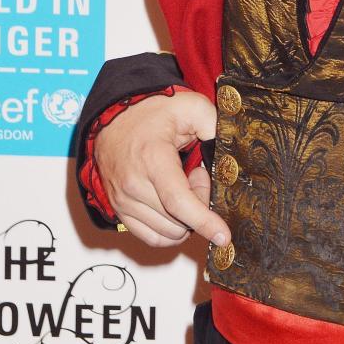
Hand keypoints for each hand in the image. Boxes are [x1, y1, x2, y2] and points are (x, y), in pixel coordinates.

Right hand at [93, 89, 227, 249]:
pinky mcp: (119, 210)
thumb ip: (214, 125)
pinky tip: (173, 204)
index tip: (223, 236)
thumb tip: (230, 152)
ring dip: (184, 218)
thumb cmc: (152, 112)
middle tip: (197, 176)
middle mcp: (133, 184)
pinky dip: (170, 230)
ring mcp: (123, 200)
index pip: (178, 202)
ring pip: (166, 233)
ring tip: (182, 185)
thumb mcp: (190, 106)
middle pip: (177, 220)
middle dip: (199, 206)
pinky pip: (150, 237)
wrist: (114, 116)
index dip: (204, 221)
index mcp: (153, 159)